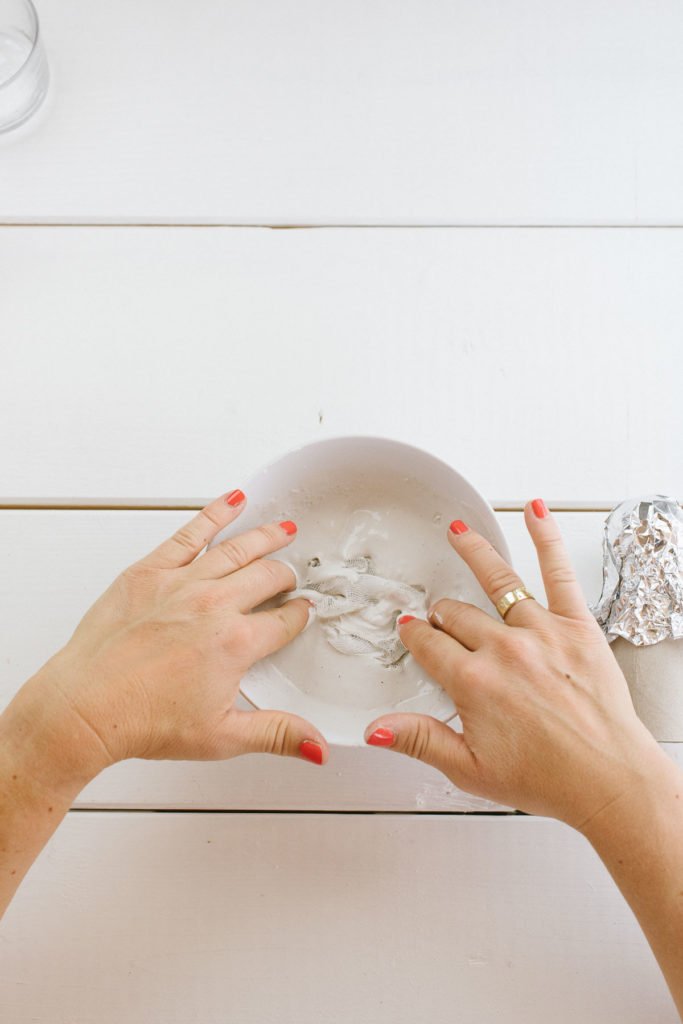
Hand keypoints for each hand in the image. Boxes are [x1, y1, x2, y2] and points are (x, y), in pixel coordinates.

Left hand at [19, 490, 327, 782]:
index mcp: (236, 643)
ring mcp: (182, 584)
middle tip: (292, 577)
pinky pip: (191, 534)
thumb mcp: (222, 737)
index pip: (285, 620)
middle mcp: (214, 606)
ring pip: (238, 549)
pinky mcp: (150, 571)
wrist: (85, 708)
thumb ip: (277, 734)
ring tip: (284, 529)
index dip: (299, 615)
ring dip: (267, 537)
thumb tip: (316, 746)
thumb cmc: (142, 720)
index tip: (302, 612)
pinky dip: (215, 515)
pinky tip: (232, 502)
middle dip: (287, 576)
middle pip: (268, 577)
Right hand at [364, 499, 664, 829]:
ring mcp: (541, 632)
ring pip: (497, 581)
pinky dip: (546, 538)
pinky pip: (558, 572)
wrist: (609, 780)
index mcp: (473, 682)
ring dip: (473, 554)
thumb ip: (419, 740)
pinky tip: (535, 513)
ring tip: (459, 533)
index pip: (429, 645)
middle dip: (441, 614)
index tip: (411, 632)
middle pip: (456, 615)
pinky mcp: (576, 626)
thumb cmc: (549, 779)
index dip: (415, 636)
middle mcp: (503, 650)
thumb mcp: (470, 770)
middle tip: (439, 615)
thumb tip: (377, 729)